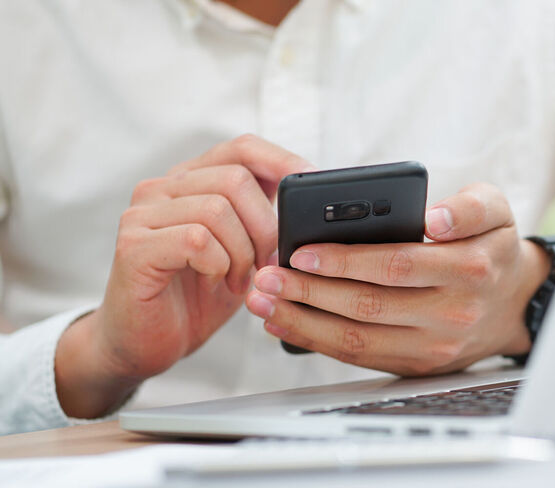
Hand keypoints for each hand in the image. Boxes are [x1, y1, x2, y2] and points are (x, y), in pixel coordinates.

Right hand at [54, 135, 313, 417]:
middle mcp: (162, 188)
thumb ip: (264, 219)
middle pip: (236, 179)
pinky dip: (219, 265)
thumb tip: (308, 195)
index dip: (282, 162)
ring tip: (239, 280)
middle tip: (267, 264)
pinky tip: (217, 283)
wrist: (145, 343)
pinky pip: (196, 239)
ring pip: (217, 209)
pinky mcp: (133, 246)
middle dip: (266, 227)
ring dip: (242, 253)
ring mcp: (142, 215)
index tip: (310, 186)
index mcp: (192, 181)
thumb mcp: (243, 251)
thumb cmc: (196, 297)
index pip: (242, 148)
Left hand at [246, 183, 550, 375]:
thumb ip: (469, 206)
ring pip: (358, 339)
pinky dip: (317, 342)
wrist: (514, 303)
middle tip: (265, 276)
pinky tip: (286, 324)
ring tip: (263, 301)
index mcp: (469, 268)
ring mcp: (434, 347)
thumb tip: (434, 218)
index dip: (345, 261)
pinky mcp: (418, 367)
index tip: (302, 252)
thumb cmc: (492, 247)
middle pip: (369, 306)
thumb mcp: (496, 210)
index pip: (397, 265)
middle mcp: (452, 314)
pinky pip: (360, 357)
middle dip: (309, 292)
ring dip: (303, 322)